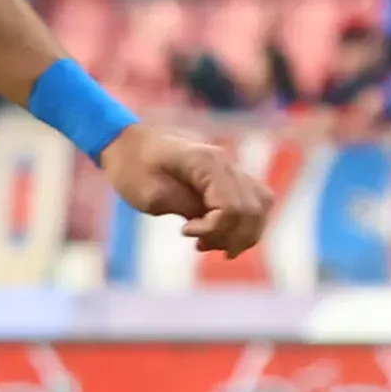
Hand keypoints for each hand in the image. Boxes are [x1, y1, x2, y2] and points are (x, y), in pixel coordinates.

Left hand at [101, 121, 271, 256]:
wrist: (129, 146)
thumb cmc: (133, 169)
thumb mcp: (150, 195)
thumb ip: (187, 209)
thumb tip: (216, 223)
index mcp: (208, 163)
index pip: (232, 207)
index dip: (214, 228)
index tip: (185, 230)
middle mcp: (228, 164)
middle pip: (252, 211)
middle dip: (230, 236)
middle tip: (199, 244)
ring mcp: (233, 169)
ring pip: (261, 207)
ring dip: (241, 234)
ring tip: (209, 244)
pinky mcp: (231, 179)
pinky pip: (255, 203)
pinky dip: (243, 224)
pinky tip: (220, 236)